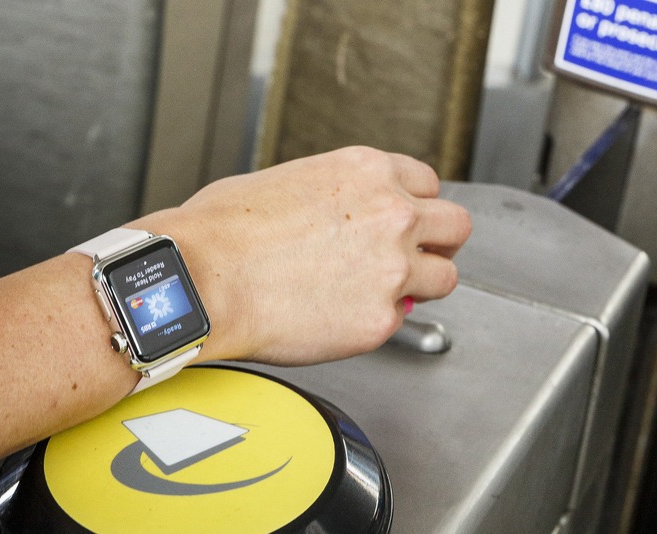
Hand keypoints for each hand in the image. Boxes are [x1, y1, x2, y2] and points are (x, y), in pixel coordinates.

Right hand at [135, 146, 470, 364]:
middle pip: (456, 226)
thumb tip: (342, 216)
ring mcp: (393, 266)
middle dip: (438, 243)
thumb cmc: (222, 231)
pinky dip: (379, 320)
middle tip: (418, 258)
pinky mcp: (382, 317)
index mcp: (368, 171)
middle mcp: (393, 213)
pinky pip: (402, 319)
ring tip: (384, 293)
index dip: (415, 208)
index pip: (428, 184)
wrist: (200, 278)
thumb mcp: (289, 180)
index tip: (405, 224)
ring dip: (422, 285)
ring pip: (447, 277)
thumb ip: (337, 196)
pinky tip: (343, 316)